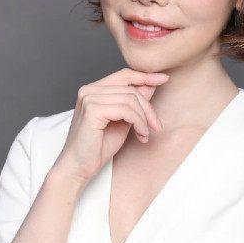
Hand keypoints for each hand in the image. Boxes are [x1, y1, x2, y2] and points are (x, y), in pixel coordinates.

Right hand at [55, 67, 169, 182]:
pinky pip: (126, 110)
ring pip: (130, 99)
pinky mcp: (92, 110)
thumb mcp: (123, 121)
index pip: (124, 75)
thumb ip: (134, 103)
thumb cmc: (98, 147)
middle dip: (148, 108)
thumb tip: (151, 84)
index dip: (145, 76)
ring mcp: (89, 98)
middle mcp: (89, 90)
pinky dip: (138, 123)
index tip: (163, 79)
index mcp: (94, 90)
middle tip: (156, 126)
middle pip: (131, 89)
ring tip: (144, 134)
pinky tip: (140, 135)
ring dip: (144, 119)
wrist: (79, 167)